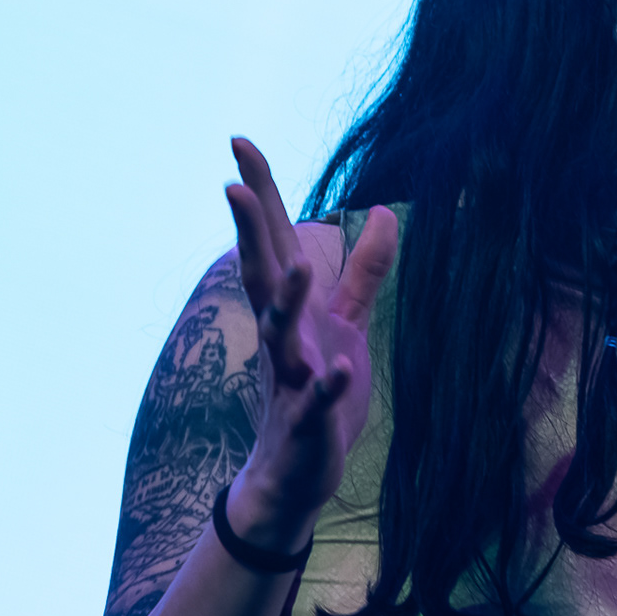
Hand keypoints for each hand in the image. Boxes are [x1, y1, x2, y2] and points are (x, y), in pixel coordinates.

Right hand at [223, 138, 397, 540]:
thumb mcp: (346, 324)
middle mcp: (282, 336)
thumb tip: (385, 212)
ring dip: (289, 301)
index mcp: (291, 309)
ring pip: (282, 334)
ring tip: (300, 266)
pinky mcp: (308, 421)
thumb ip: (365, 271)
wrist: (295, 473)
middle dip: (250, 233)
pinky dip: (328, 386)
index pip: (273, 243)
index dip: (259, 195)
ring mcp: (291, 378)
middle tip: (231, 185)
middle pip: (262, 276)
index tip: (239, 142)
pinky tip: (341, 369)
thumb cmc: (317, 390)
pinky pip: (316, 400)